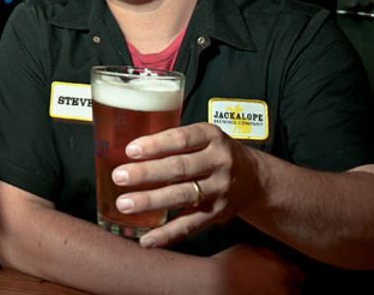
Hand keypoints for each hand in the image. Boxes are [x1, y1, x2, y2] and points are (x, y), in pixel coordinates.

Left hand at [111, 122, 259, 247]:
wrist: (254, 177)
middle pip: (179, 168)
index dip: (155, 144)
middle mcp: (219, 162)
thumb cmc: (216, 152)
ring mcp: (220, 188)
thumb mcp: (203, 136)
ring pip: (182, 196)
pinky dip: (168, 233)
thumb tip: (130, 149)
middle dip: (146, 173)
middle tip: (119, 177)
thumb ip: (173, 140)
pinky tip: (148, 239)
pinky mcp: (218, 213)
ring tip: (125, 204)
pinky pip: (190, 224)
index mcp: (211, 136)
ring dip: (151, 201)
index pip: (181, 139)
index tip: (130, 150)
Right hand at [209, 245, 302, 294]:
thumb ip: (267, 254)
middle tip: (269, 287)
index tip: (278, 277)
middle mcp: (285, 290)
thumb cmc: (226, 265)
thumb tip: (278, 258)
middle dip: (285, 289)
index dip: (288, 276)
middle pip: (295, 293)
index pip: (299, 276)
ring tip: (261, 292)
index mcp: (283, 270)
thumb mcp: (246, 250)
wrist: (212, 284)